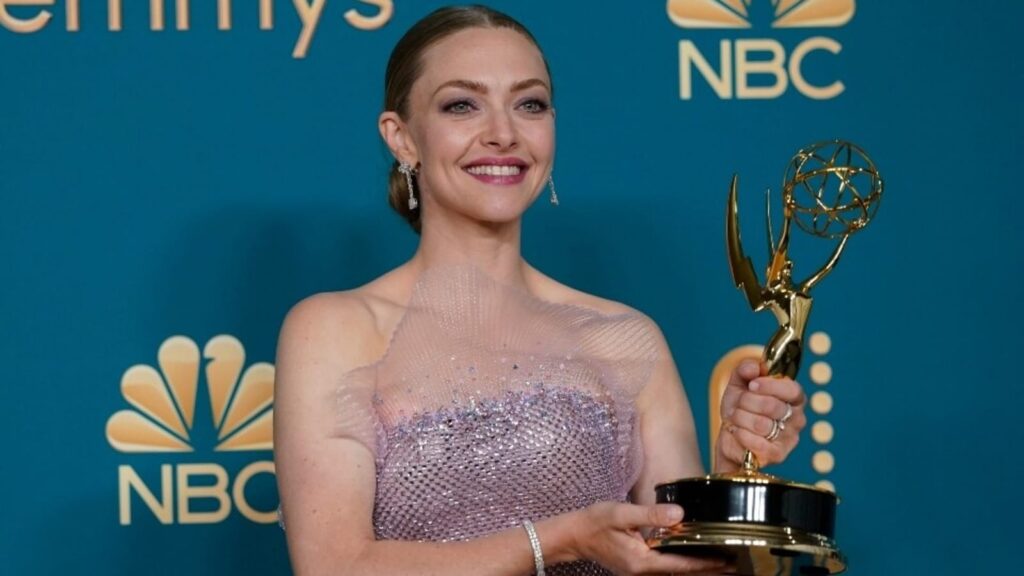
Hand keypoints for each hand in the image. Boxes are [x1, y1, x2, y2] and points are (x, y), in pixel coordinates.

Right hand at [570, 502, 728, 574]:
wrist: (572, 535)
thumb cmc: (594, 522)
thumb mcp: (621, 513)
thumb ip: (651, 514)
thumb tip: (680, 513)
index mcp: (642, 561)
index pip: (681, 565)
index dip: (705, 563)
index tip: (727, 560)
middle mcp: (643, 572)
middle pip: (682, 573)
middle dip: (707, 569)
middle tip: (734, 564)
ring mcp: (640, 571)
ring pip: (675, 572)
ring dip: (696, 568)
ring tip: (720, 563)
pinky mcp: (637, 567)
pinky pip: (666, 568)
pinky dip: (682, 565)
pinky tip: (691, 558)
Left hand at [716, 360, 806, 469]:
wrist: (730, 436)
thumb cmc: (740, 408)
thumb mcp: (739, 383)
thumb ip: (745, 369)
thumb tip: (754, 368)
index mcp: (793, 398)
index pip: (792, 390)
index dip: (770, 385)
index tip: (752, 385)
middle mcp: (797, 418)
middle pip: (771, 405)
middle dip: (746, 402)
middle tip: (739, 404)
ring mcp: (789, 438)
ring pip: (760, 424)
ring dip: (740, 418)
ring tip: (737, 419)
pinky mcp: (777, 455)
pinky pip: (757, 443)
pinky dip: (741, 435)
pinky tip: (738, 431)